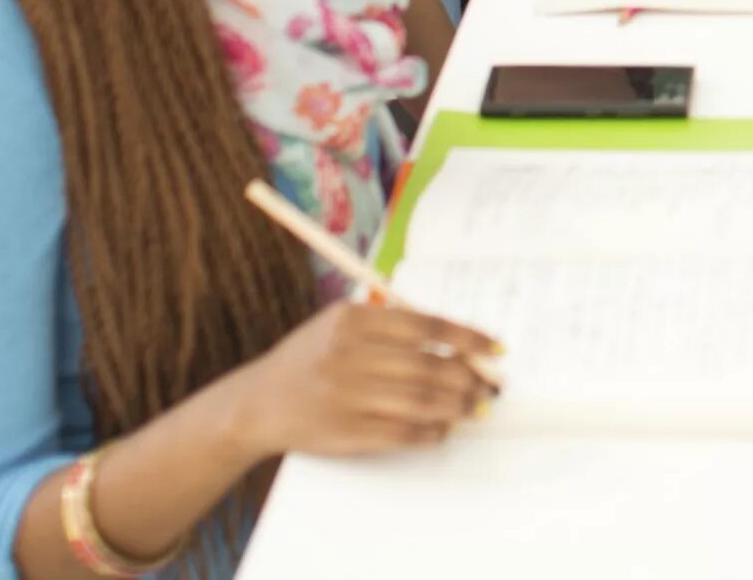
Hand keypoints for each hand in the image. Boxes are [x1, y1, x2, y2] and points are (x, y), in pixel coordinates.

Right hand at [226, 298, 500, 457]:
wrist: (256, 403)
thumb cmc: (311, 360)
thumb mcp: (339, 326)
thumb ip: (391, 326)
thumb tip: (459, 344)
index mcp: (351, 320)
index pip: (426, 326)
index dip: (468, 338)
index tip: (496, 348)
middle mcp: (347, 355)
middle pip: (428, 366)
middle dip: (470, 378)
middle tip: (491, 387)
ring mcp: (344, 395)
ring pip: (420, 400)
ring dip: (457, 407)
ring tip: (476, 408)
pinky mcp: (342, 430)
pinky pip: (400, 432)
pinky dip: (429, 432)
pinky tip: (442, 429)